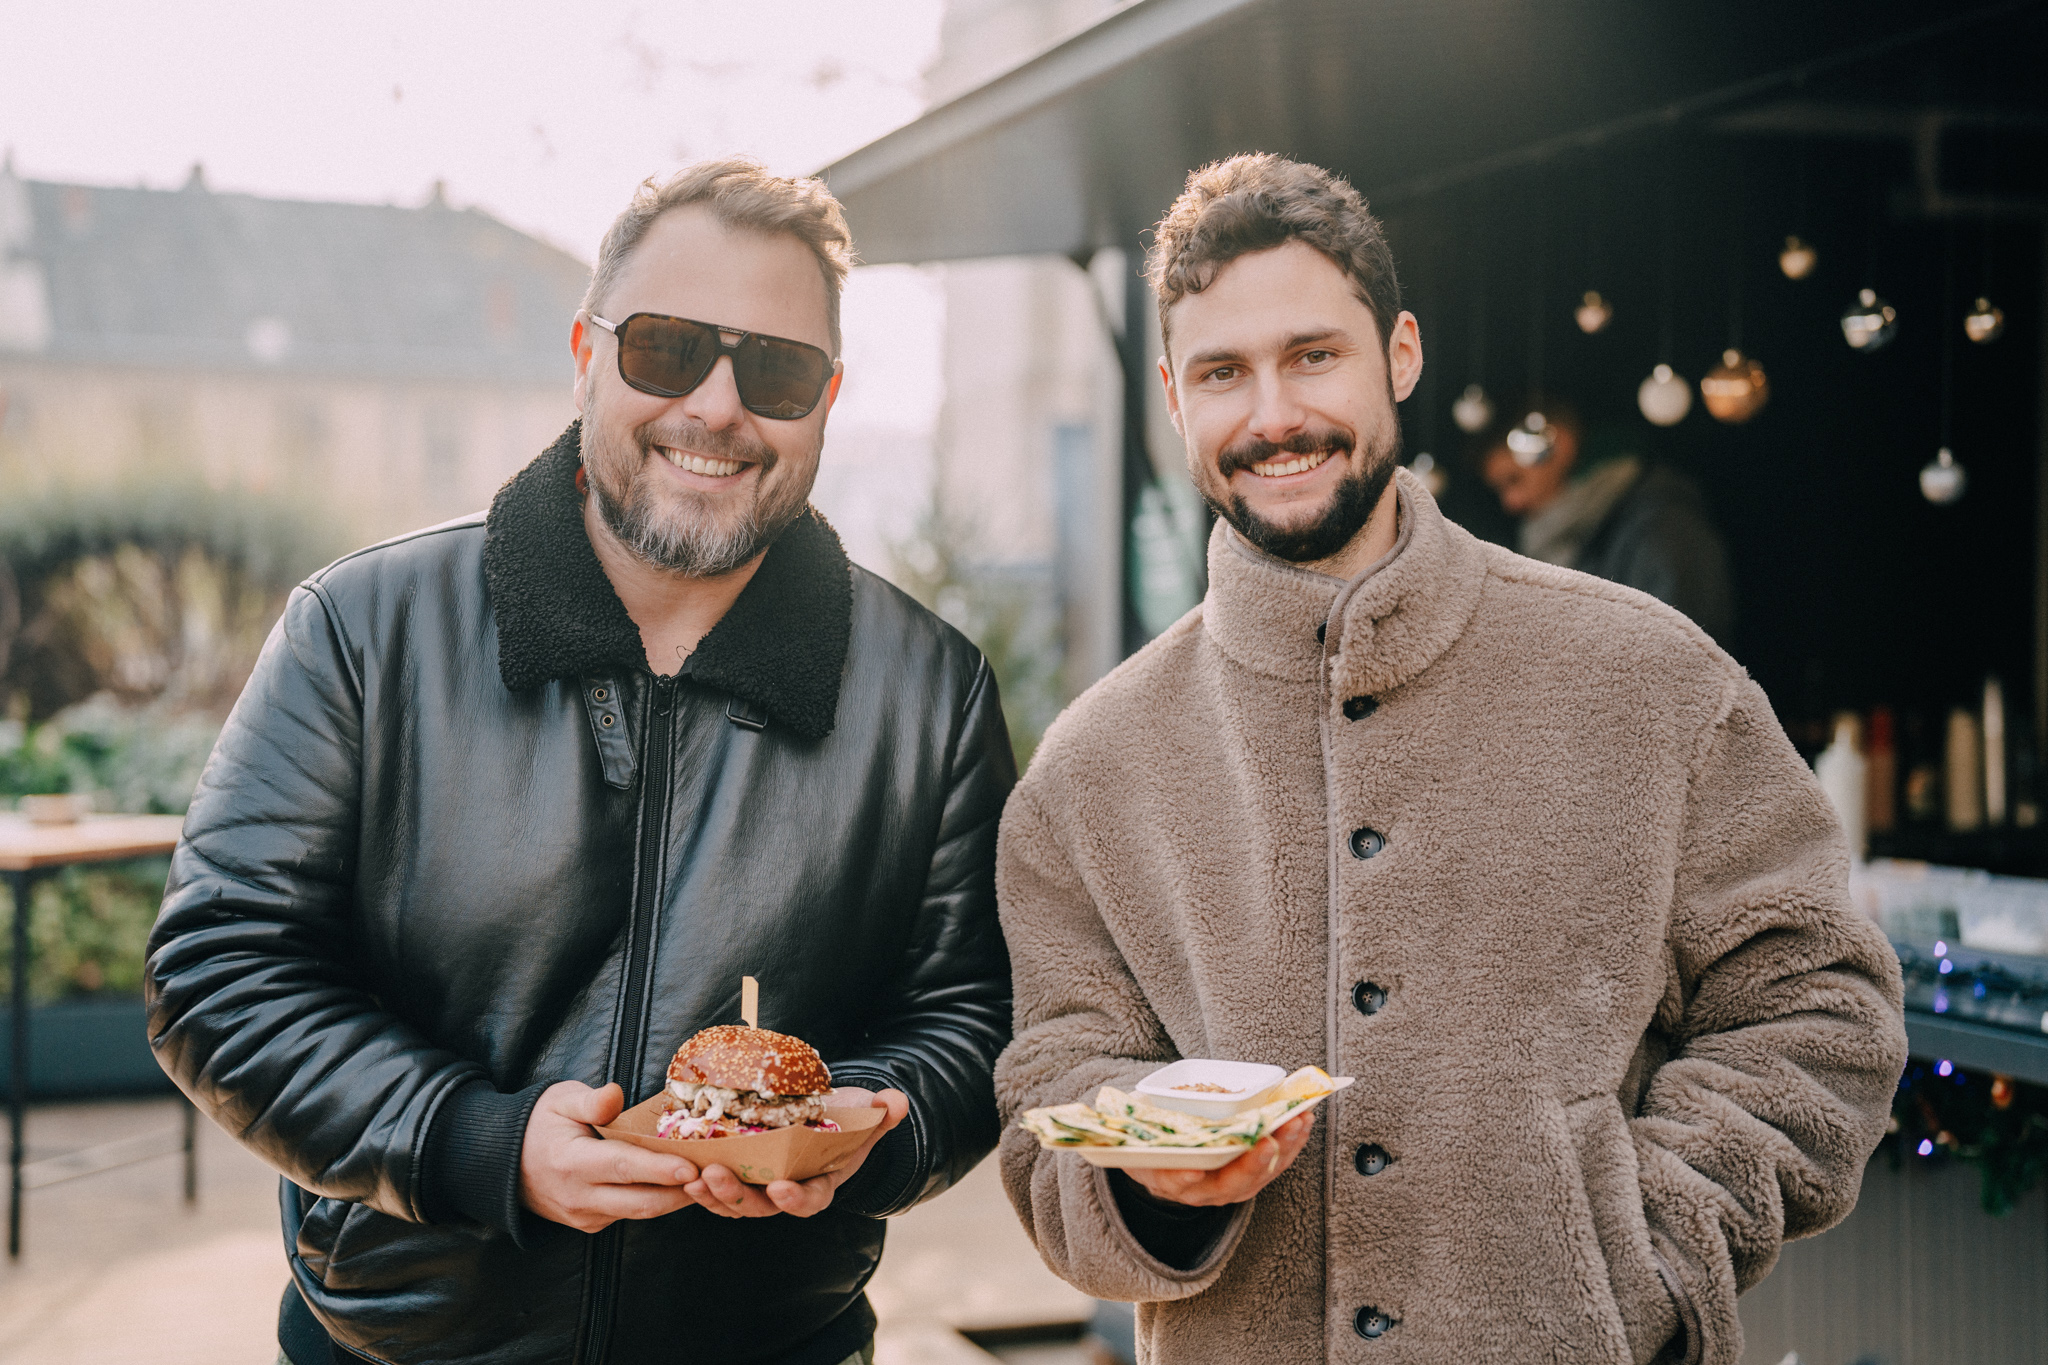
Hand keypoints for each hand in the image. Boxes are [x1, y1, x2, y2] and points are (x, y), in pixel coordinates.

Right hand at [519, 1081, 700, 1232]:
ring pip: (641, 1212)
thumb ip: (590, 1101)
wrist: (505, 1164)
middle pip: (642, 1201)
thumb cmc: (539, 1124)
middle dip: (684, 1191)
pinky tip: (683, 1183)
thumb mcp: (559, 1100)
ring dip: (677, 1198)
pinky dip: (658, 1200)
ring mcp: (587, 1216)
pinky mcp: (592, 1224)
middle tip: (720, 1174)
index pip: (624, 1167)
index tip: (693, 1167)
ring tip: (712, 1177)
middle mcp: (580, 1197)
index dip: (660, 1169)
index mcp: (572, 1162)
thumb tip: (616, 1094)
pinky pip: (631, 1214)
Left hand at [685, 1086, 908, 1218]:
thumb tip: (895, 1102)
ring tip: (693, 1177)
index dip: (796, 1199)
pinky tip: (684, 1171)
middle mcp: (788, 1193)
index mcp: (820, 1184)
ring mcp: (760, 1188)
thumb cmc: (846, 1122)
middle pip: (762, 1206)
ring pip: (734, 1203)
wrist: (821, 1122)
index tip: (781, 1187)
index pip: (810, 1200)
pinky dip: (700, 1185)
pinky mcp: (739, 1177)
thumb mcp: (866, 1116)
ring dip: (712, 1194)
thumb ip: (881, 1113)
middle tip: (716, 1176)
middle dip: (738, 1195)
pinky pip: (717, 1190)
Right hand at [1125, 1109, 1314, 1206]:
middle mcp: (1204, 1190)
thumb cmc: (1150, 1140)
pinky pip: (1275, 1166)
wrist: (1166, 1163)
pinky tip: (1304, 1120)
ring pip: (1261, 1176)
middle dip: (1253, 1162)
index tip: (1193, 1168)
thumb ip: (1124, 1127)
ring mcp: (1231, 1186)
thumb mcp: (1133, 1135)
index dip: (1184, 1178)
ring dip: (1283, 1149)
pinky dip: (1291, 1145)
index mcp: (1169, 1180)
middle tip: (1269, 1137)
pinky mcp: (1252, 1176)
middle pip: (1231, 1184)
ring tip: (1298, 1120)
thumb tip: (1096, 1105)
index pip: (1177, 1183)